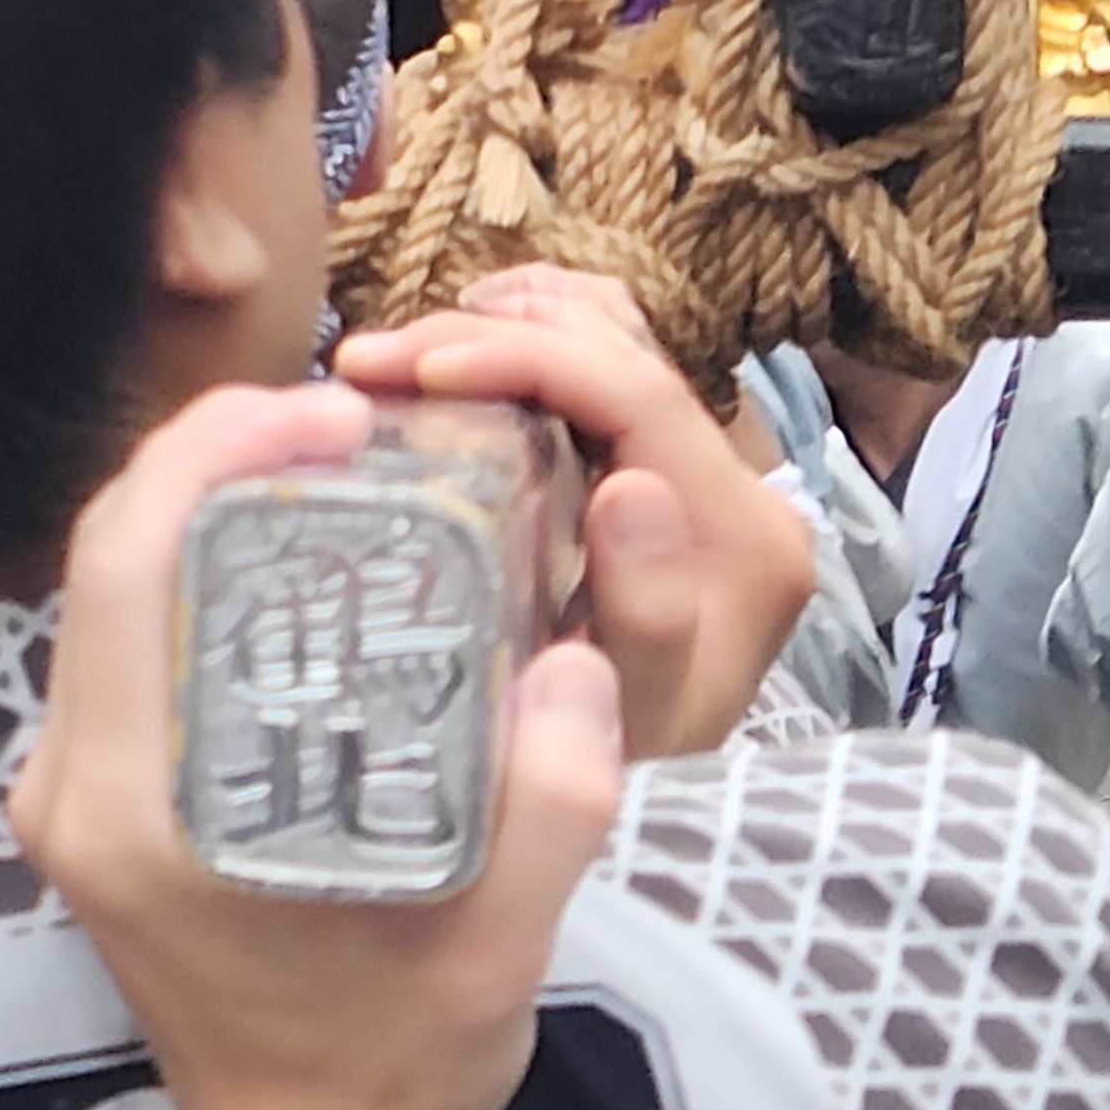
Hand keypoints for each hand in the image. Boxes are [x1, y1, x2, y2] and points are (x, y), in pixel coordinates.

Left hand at [14, 383, 623, 1109]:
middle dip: (214, 456)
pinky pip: (125, 642)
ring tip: (328, 460)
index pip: (126, 568)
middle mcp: (70, 788)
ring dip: (205, 506)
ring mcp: (66, 793)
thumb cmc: (397, 1070)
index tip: (327, 411)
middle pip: (107, 555)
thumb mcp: (500, 949)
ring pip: (110, 588)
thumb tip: (572, 660)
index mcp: (135, 812)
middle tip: (341, 414)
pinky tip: (295, 554)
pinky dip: (200, 574)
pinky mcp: (88, 801)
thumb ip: (552, 805)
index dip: (212, 455)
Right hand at [332, 268, 812, 756]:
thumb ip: (648, 617)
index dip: (519, 358)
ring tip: (390, 356)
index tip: (406, 370)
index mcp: (747, 535)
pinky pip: (602, 348)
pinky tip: (463, 324)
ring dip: (494, 325)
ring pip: (608, 333)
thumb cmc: (608, 759)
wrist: (612, 788)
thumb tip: (635, 489)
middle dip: (480, 337)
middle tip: (363, 361)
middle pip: (613, 352)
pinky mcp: (661, 458)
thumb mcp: (626, 716)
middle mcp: (746, 486)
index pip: (636, 393)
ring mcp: (703, 463)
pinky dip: (531, 321)